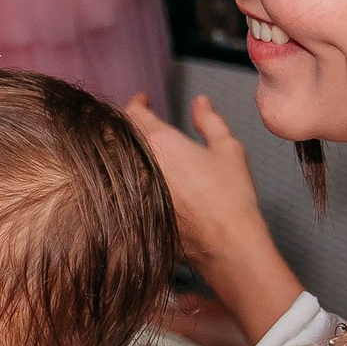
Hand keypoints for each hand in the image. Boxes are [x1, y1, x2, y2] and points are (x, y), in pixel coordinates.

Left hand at [126, 92, 301, 344]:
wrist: (227, 244)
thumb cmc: (231, 198)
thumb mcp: (228, 149)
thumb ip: (210, 121)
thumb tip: (201, 103)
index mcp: (161, 142)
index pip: (134, 112)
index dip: (137, 103)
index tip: (142, 101)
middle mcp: (141, 164)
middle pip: (119, 136)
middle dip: (126, 126)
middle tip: (138, 124)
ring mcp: (134, 191)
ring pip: (116, 164)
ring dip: (122, 153)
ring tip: (137, 150)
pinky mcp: (134, 214)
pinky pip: (120, 191)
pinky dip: (124, 183)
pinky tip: (137, 184)